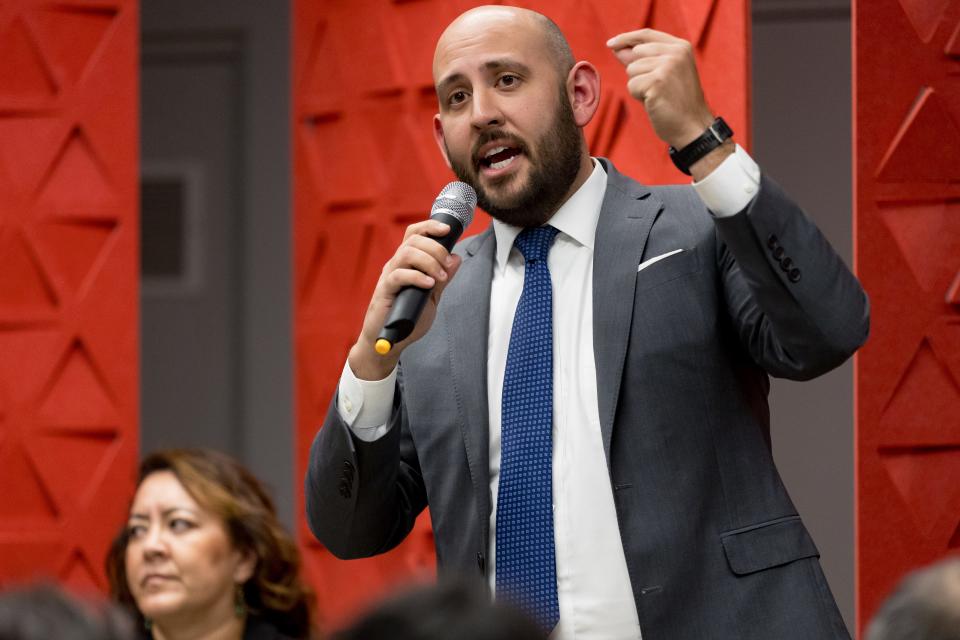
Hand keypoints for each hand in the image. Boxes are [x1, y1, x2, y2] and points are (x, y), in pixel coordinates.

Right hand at [348, 220, 461, 380]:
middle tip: (447, 266)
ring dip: (429, 262)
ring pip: (406, 253)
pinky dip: (416, 277)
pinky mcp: (385, 291)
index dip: (430, 227)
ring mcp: (389, 277)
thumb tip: (456, 258)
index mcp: (407, 263)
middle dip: (436, 248)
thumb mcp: (432, 297)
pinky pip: (399, 276)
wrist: (390, 341)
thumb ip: (443, 279)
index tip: (447, 230)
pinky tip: (428, 285)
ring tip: (440, 277)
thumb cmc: (409, 318)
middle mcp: (396, 265)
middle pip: (414, 240)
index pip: (415, 234)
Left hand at [607, 29, 714, 148]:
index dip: (627, 38)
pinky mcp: (657, 81)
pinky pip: (632, 85)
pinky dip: (638, 96)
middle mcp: (676, 52)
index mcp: (681, 47)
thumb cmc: (677, 104)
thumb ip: (642, 60)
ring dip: (639, 86)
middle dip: (638, 72)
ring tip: (658, 96)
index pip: (647, 35)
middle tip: (657, 88)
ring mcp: (667, 66)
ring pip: (632, 70)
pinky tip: (655, 102)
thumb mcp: (662, 75)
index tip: (611, 43)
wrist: (693, 127)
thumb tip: (616, 48)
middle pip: (636, 53)